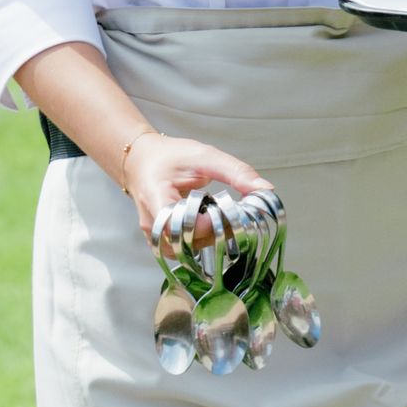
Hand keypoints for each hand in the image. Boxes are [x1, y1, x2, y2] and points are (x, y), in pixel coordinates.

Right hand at [124, 132, 271, 241]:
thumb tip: (266, 189)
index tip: (228, 209)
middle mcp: (151, 222)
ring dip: (209, 239)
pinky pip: (183, 250)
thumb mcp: (204, 156)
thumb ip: (235, 172)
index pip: (181, 224)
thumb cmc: (170, 157)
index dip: (209, 223)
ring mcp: (154, 235)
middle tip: (233, 215)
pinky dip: (201, 240)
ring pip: (186, 251)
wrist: (141, 161)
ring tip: (221, 217)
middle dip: (215, 232)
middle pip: (186, 242)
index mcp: (155, 197)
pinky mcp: (160, 241)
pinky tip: (210, 224)